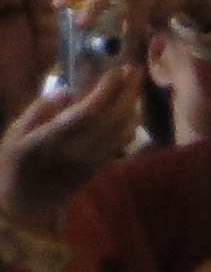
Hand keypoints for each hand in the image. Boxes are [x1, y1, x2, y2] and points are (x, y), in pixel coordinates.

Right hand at [2, 52, 141, 234]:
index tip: (115, 70)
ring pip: (121, 129)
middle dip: (127, 92)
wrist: (29, 203)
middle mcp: (77, 150)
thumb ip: (38, 110)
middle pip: (112, 118)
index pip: (85, 113)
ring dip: (132, 103)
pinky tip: (131, 106)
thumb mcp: (15, 134)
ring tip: (133, 81)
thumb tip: (67, 91)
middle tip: (134, 68)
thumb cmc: (16, 163)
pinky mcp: (101, 164)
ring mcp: (92, 159)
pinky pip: (122, 140)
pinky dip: (130, 120)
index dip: (104, 91)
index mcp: (51, 140)